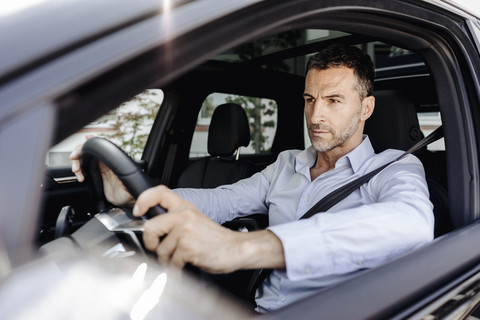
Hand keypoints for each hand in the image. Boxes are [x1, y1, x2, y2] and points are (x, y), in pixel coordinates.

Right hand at [70, 136, 133, 206]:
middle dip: (80, 152)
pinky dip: (79, 172)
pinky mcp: (95, 176)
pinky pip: (84, 169)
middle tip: (73, 157)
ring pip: (84, 160)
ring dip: (77, 163)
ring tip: (76, 171)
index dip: (94, 141)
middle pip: (90, 151)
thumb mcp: (128, 191)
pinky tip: (80, 178)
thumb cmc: (128, 194)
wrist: (124, 203)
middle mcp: (106, 164)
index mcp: (114, 163)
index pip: (104, 148)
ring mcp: (100, 169)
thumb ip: (127, 186)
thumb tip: (124, 183)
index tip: (87, 138)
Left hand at [133, 185, 285, 272]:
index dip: (144, 200)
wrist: (235, 249)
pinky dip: (176, 267)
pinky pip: (171, 261)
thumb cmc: (215, 238)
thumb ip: (175, 219)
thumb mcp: (194, 220)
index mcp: (185, 207)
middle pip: (150, 227)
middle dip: (151, 243)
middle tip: (159, 247)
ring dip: (167, 259)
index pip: (159, 193)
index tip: (138, 211)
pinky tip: (187, 262)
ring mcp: (186, 231)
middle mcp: (184, 216)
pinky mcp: (188, 248)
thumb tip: (152, 227)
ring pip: (160, 249)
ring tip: (181, 256)